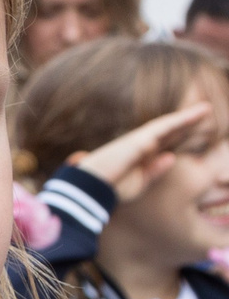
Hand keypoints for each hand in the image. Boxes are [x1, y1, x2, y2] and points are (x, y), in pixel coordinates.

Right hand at [71, 100, 211, 202]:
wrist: (92, 188)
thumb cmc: (112, 188)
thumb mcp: (141, 182)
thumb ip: (156, 170)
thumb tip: (172, 157)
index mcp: (141, 155)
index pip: (165, 141)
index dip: (181, 134)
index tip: (197, 128)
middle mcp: (141, 144)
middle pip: (170, 130)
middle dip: (187, 123)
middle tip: (206, 112)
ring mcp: (140, 140)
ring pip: (169, 125)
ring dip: (188, 117)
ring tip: (206, 109)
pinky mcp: (140, 139)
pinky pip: (164, 126)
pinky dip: (180, 120)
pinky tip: (194, 115)